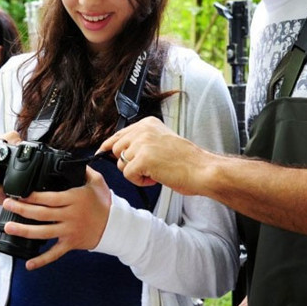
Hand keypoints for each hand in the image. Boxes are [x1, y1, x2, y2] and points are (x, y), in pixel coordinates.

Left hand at [1, 166, 110, 270]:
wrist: (115, 226)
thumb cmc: (104, 203)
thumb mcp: (96, 181)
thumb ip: (83, 170)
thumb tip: (71, 160)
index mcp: (74, 199)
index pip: (50, 198)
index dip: (33, 196)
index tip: (19, 192)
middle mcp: (70, 215)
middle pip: (42, 214)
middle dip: (22, 209)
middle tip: (7, 203)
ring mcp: (69, 231)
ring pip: (43, 232)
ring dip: (24, 230)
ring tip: (8, 227)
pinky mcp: (70, 244)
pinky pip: (54, 254)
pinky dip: (41, 260)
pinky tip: (28, 263)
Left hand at [97, 116, 211, 195]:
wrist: (202, 169)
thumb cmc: (186, 161)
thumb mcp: (162, 141)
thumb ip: (142, 141)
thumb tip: (117, 150)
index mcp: (148, 123)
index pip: (119, 134)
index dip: (110, 146)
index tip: (103, 151)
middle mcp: (143, 130)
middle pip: (117, 150)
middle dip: (128, 163)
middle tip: (148, 168)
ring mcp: (142, 144)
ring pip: (121, 164)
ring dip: (136, 173)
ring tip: (155, 172)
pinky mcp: (142, 160)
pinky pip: (128, 175)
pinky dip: (140, 182)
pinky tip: (155, 178)